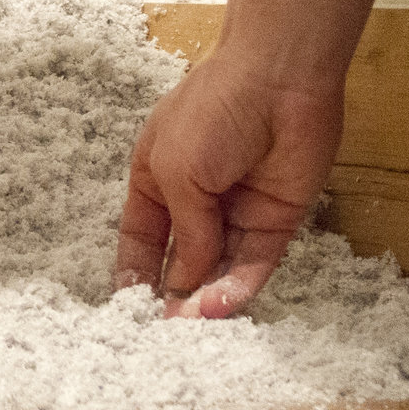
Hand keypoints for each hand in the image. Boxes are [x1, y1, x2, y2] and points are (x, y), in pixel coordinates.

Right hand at [116, 52, 344, 317]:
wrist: (279, 78)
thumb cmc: (212, 111)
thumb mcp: (176, 172)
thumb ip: (184, 232)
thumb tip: (187, 283)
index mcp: (158, 179)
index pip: (142, 238)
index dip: (135, 273)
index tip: (129, 311)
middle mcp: (197, 199)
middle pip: (182, 259)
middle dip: (171, 294)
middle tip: (164, 331)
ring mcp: (237, 211)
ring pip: (219, 267)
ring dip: (206, 297)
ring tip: (192, 325)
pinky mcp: (276, 219)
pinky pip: (255, 262)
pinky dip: (239, 286)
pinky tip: (221, 305)